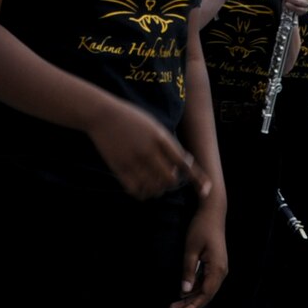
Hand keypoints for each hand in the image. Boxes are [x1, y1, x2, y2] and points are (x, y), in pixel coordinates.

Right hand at [90, 100, 204, 201]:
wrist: (103, 115)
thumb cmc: (132, 119)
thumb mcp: (154, 126)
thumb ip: (168, 144)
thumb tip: (183, 165)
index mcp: (160, 138)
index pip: (183, 163)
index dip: (196, 178)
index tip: (204, 189)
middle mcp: (149, 150)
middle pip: (169, 180)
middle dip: (172, 183)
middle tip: (167, 180)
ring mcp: (133, 160)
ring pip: (153, 188)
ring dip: (157, 190)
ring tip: (154, 184)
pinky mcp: (119, 167)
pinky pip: (135, 190)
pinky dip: (142, 192)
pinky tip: (142, 187)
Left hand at [172, 204, 228, 307]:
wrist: (212, 212)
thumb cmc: (201, 228)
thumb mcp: (191, 249)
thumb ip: (188, 270)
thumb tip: (184, 291)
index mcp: (217, 268)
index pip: (206, 293)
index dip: (194, 304)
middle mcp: (221, 271)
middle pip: (207, 293)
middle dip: (190, 303)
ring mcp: (219, 268)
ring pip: (206, 288)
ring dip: (192, 296)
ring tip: (175, 303)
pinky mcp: (215, 265)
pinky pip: (206, 280)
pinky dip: (195, 287)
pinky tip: (184, 291)